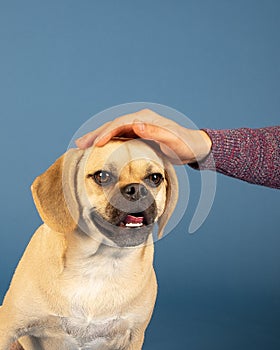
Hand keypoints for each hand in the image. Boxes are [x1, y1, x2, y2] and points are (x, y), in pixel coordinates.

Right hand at [75, 109, 211, 163]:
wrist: (194, 148)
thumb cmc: (185, 146)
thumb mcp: (173, 141)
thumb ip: (155, 132)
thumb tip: (135, 124)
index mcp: (145, 119)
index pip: (120, 123)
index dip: (107, 132)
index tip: (95, 144)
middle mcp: (139, 120)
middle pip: (113, 125)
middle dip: (95, 134)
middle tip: (79, 144)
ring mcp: (138, 127)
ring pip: (113, 131)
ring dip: (98, 137)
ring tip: (82, 146)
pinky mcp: (139, 135)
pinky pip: (119, 137)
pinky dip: (107, 142)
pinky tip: (99, 148)